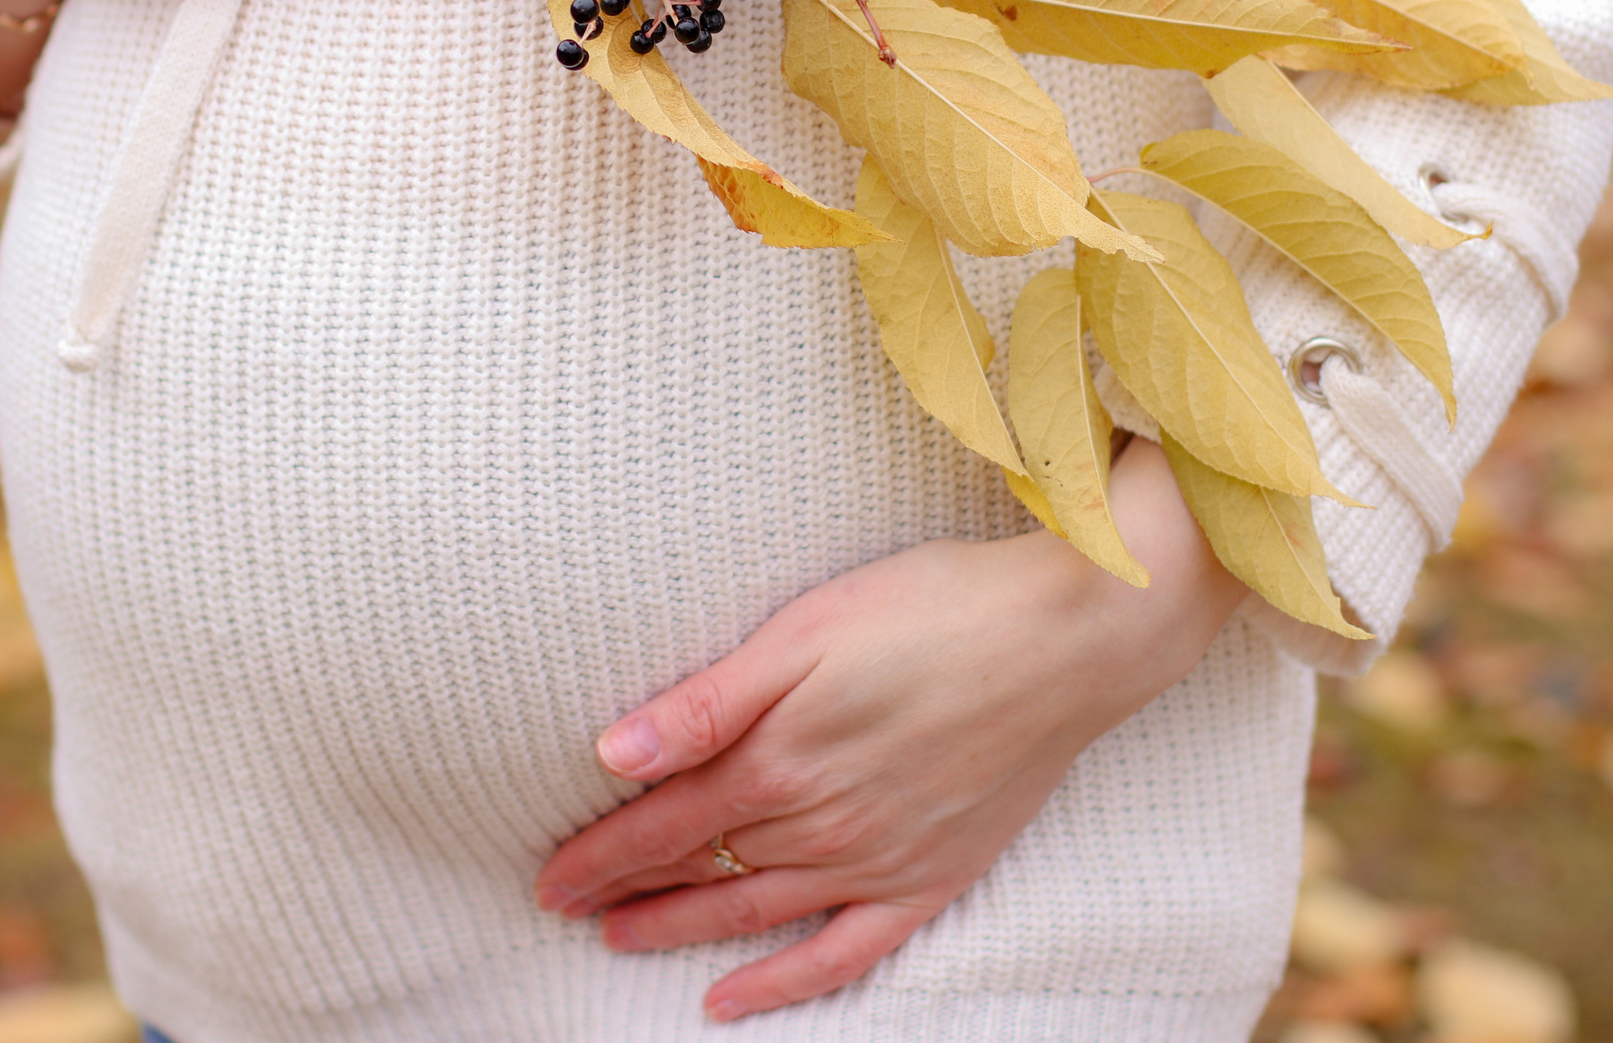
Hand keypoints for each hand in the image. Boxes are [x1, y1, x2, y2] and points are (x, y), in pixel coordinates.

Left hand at [533, 440, 1246, 1023]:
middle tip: (562, 903)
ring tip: (619, 938)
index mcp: (778, 759)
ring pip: (754, 913)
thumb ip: (707, 702)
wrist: (1065, 639)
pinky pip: (843, 953)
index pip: (663, 823)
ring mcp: (876, 862)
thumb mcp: (803, 633)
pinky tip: (730, 1000)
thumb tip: (612, 753)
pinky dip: (782, 983)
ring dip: (680, 930)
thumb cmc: (931, 611)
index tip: (548, 875)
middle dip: (624, 888)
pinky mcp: (929, 878)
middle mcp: (819, 825)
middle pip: (700, 868)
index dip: (601, 852)